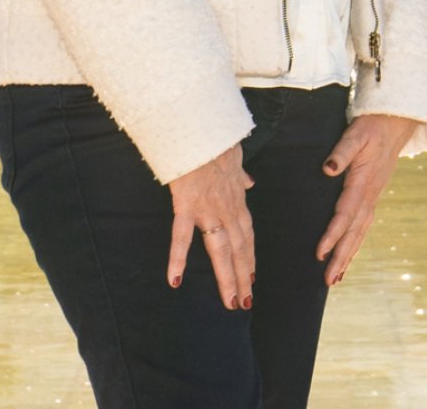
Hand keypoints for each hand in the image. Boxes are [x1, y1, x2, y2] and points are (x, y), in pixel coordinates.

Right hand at [168, 143, 254, 307]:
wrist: (201, 125)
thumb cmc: (216, 138)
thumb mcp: (236, 156)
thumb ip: (242, 174)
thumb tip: (250, 183)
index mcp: (236, 196)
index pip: (246, 232)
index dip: (249, 255)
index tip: (252, 275)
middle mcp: (227, 206)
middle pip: (238, 247)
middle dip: (243, 275)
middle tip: (246, 302)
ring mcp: (208, 207)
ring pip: (220, 249)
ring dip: (227, 277)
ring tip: (231, 302)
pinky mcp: (187, 203)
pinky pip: (182, 235)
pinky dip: (178, 258)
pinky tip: (174, 280)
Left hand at [316, 112, 416, 285]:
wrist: (395, 123)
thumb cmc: (372, 127)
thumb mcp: (357, 133)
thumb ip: (342, 151)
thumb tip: (328, 169)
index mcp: (363, 182)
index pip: (346, 213)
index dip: (333, 234)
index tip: (320, 252)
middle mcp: (369, 195)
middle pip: (354, 232)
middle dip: (341, 257)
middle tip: (327, 281)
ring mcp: (373, 198)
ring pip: (360, 233)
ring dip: (348, 256)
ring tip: (335, 279)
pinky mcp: (372, 198)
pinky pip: (363, 227)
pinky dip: (355, 245)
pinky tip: (347, 258)